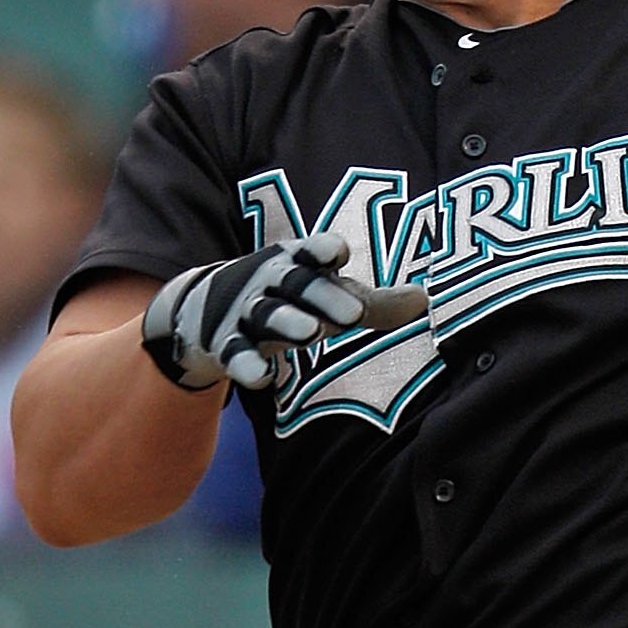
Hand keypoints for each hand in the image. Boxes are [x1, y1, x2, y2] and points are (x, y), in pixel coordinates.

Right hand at [141, 236, 424, 393]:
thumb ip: (373, 302)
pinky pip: (236, 354)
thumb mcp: (324, 293)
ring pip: (267, 316)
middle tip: (353, 314)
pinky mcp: (226, 344)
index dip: (323, 249)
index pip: (311, 252)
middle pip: (297, 286)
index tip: (339, 253)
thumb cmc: (286, 296)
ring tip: (310, 333)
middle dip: (322, 296)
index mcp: (297, 264)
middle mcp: (271, 283)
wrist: (202, 308)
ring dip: (287, 322)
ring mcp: (247, 313)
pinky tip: (261, 378)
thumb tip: (424, 301)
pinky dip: (246, 365)